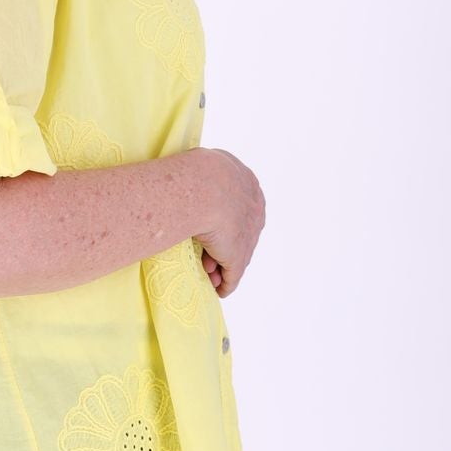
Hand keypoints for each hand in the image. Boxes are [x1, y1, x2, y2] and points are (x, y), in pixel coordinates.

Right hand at [192, 147, 265, 297]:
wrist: (203, 188)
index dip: (223, 219)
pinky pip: (233, 274)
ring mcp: (249, 235)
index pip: (240, 206)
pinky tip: (219, 289)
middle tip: (205, 252)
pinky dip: (226, 282)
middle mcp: (254, 209)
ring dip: (221, 265)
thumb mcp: (207, 162)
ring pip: (236, 253)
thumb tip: (198, 174)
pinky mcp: (238, 256)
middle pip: (239, 231)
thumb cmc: (197, 171)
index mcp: (248, 183)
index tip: (207, 225)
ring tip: (205, 272)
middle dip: (222, 245)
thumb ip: (209, 172)